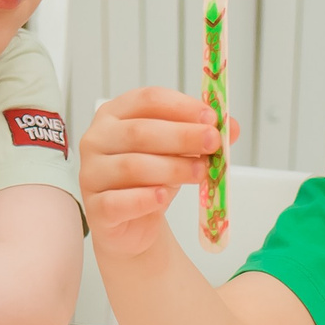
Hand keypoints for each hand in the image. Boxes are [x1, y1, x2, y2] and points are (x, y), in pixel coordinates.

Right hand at [78, 86, 229, 256]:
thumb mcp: (179, 153)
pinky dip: (144, 198)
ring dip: (172, 168)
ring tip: (201, 172)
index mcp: (115, 114)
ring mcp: (91, 174)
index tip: (211, 117)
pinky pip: (118, 201)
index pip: (147, 100)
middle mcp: (97, 139)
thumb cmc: (152, 179)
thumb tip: (232, 127)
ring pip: (132, 166)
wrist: (132, 224)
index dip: (182, 107)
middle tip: (214, 142)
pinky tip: (163, 197)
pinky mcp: (95, 208)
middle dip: (182, 136)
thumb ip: (202, 137)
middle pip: (140, 132)